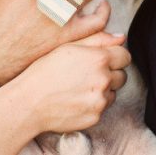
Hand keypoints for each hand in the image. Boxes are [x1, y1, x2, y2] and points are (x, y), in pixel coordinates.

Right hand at [16, 32, 130, 133]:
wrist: (30, 102)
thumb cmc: (45, 70)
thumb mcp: (68, 46)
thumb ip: (98, 39)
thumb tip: (121, 38)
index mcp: (98, 58)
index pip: (125, 55)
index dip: (115, 56)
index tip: (104, 59)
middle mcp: (103, 79)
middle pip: (122, 75)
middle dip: (110, 73)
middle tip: (88, 73)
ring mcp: (100, 100)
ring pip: (113, 92)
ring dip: (103, 88)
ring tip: (80, 86)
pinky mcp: (95, 117)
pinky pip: (103, 107)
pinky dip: (94, 102)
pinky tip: (76, 98)